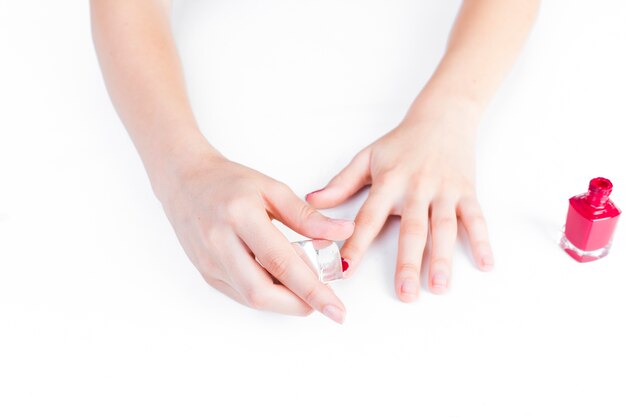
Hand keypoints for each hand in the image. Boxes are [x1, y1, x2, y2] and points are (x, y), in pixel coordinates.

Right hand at [156, 146, 354, 322]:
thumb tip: (343, 233)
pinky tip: (282, 282)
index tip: (336, 309)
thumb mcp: (273, 189)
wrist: (184, 181)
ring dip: (285, 300)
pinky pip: (242, 295)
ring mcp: (209, 263)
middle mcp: (220, 243)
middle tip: (325, 299)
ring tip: (305, 285)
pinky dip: (268, 294)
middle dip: (299, 303)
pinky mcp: (207, 274)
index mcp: (240, 216)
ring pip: (252, 298)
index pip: (281, 262)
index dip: (312, 289)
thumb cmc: (229, 181)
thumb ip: (308, 216)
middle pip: (262, 292)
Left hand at [306, 102, 493, 300]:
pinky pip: (476, 218)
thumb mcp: (367, 157)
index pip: (369, 218)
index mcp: (389, 182)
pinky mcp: (467, 191)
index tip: (344, 270)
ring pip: (445, 227)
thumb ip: (341, 183)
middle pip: (412, 230)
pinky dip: (483, 240)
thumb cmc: (402, 142)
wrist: (443, 116)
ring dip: (443, 258)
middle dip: (408, 263)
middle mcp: (417, 187)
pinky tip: (486, 264)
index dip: (355, 245)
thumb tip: (312, 200)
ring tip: (440, 286)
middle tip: (405, 293)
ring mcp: (444, 190)